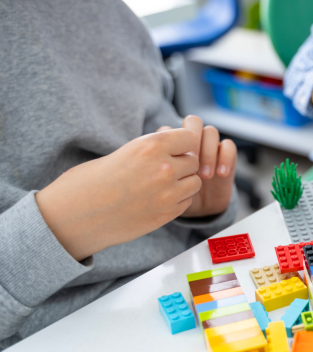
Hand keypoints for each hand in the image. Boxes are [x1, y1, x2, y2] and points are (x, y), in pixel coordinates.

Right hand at [36, 128, 201, 260]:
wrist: (75, 217)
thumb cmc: (92, 180)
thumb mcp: (126, 151)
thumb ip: (154, 148)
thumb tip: (179, 144)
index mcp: (151, 146)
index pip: (190, 137)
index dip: (181, 143)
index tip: (170, 149)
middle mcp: (164, 168)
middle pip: (194, 160)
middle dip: (182, 163)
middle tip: (161, 170)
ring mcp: (167, 194)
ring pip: (194, 182)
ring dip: (183, 182)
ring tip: (160, 185)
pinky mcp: (166, 214)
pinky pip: (186, 201)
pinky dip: (177, 200)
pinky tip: (157, 199)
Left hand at [158, 115, 236, 217]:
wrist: (198, 209)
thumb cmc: (173, 197)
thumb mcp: (157, 188)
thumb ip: (151, 173)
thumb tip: (146, 166)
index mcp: (170, 144)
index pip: (171, 128)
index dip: (173, 143)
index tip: (171, 165)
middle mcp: (190, 142)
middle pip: (193, 122)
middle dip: (193, 141)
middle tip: (191, 164)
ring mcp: (208, 147)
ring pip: (211, 131)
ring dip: (208, 152)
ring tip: (205, 176)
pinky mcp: (225, 156)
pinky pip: (228, 146)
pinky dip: (225, 158)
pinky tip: (221, 174)